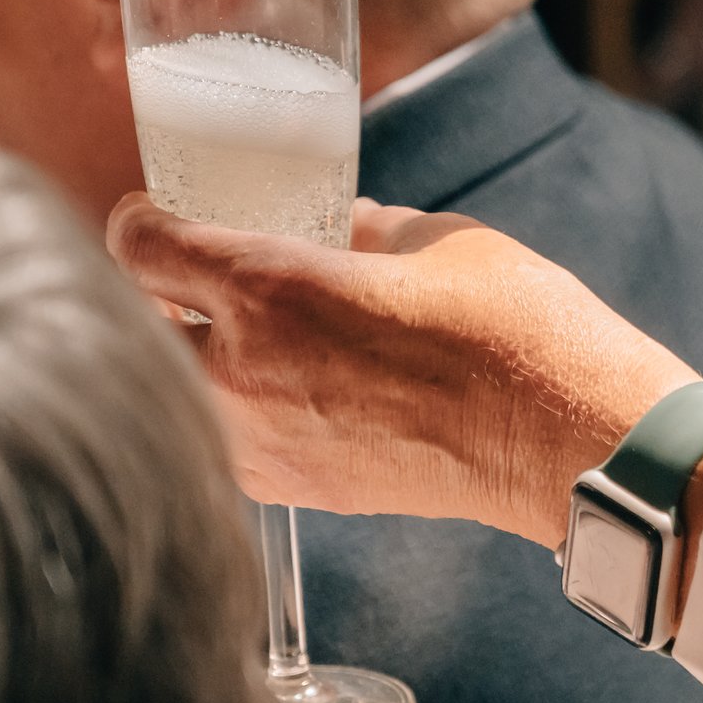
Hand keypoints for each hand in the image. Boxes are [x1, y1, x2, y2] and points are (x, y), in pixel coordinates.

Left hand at [106, 193, 699, 539]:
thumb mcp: (435, 240)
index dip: (140, 220)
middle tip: (195, 273)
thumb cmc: (516, 327)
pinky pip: (229, 439)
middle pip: (135, 323)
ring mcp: (264, 442)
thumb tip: (334, 230)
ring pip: (177, 390)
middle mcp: (244, 369)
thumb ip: (360, 229)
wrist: (567, 441)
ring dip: (193, 359)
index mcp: (270, 287)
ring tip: (241, 334)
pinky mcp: (298, 488)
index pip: (140, 247)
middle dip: (155, 295)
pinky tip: (286, 388)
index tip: (158, 214)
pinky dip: (237, 410)